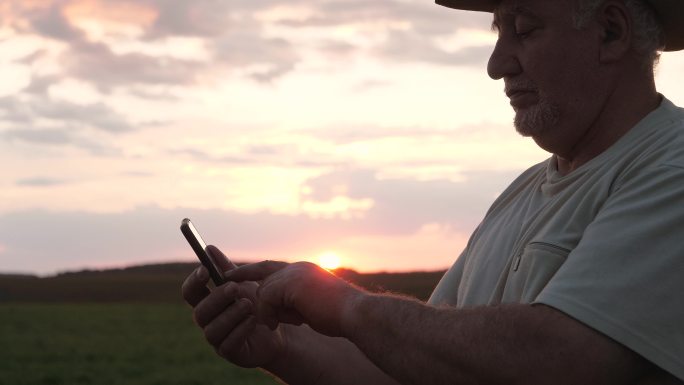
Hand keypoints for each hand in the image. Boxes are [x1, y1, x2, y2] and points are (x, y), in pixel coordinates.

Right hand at [181, 246, 285, 367]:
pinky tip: (253, 321)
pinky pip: (228, 345)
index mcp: (208, 301)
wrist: (280, 328)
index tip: (205, 270)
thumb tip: (209, 248)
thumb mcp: (245, 282)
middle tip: (234, 288)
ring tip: (249, 304)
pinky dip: (240, 330)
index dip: (194, 281)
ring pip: (212, 330)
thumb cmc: (258, 303)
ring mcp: (218, 339)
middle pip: (200, 312)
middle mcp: (209, 321)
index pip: (190, 292)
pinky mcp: (230, 353)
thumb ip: (227, 269)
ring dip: (230, 314)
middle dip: (216, 298)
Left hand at [224, 261, 364, 337]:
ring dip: (271, 311)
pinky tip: (283, 323)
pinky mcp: (291, 284)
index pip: (269, 267)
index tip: (231, 276)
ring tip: (292, 322)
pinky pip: (266, 299)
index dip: (250, 271)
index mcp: (303, 270)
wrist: (355, 314)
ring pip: (264, 291)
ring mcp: (294, 273)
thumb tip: (275, 310)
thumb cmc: (339, 316)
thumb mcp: (311, 306)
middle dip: (263, 303)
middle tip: (268, 319)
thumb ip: (293, 302)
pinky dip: (269, 314)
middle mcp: (297, 267)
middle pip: (265, 282)